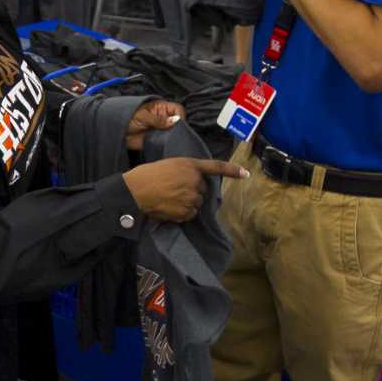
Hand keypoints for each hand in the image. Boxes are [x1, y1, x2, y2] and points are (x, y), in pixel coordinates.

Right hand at [122, 157, 246, 222]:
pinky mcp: (187, 211)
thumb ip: (187, 171)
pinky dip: (182, 214)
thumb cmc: (149, 175)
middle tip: (174, 190)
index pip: (216, 167)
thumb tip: (198, 185)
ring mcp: (192, 196)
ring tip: (169, 199)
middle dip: (193, 191)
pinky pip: (190, 215)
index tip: (245, 174)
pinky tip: (169, 207)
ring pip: (197, 204)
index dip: (232, 170)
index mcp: (191, 165)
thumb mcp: (171, 165)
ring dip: (187, 203)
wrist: (136, 190)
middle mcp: (195, 180)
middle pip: (203, 190)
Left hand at [124, 98, 184, 151]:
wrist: (116, 131)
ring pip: (174, 133)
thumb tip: (175, 121)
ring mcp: (161, 130)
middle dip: (178, 129)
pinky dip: (168, 145)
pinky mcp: (157, 140)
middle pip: (178, 122)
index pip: (178, 109)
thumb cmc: (127, 118)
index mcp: (161, 108)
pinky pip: (167, 143)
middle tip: (174, 134)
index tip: (178, 124)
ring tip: (169, 141)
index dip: (180, 116)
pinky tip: (166, 146)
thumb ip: (158, 119)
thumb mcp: (142, 116)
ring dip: (173, 138)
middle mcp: (164, 119)